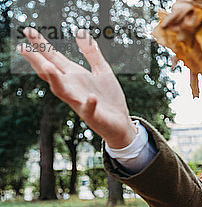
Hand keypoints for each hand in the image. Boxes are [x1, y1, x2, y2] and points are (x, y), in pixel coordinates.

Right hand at [17, 28, 136, 147]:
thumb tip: (81, 32)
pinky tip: (92, 97)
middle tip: (22, 47)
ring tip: (47, 66)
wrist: (121, 123)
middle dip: (37, 60)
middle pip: (51, 72)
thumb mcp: (102, 71)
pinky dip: (89, 103)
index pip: (53, 58)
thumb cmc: (109, 98)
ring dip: (55, 79)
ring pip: (63, 91)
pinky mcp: (93, 114)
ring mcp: (80, 101)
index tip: (27, 30)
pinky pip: (90, 109)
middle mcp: (72, 88)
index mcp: (74, 76)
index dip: (41, 45)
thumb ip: (92, 53)